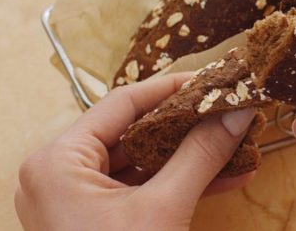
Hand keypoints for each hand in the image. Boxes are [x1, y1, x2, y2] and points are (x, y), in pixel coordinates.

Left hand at [15, 73, 255, 230]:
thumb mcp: (163, 209)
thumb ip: (200, 154)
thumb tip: (236, 113)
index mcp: (58, 160)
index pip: (122, 103)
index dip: (171, 87)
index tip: (210, 78)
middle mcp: (61, 173)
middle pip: (135, 130)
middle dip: (187, 125)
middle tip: (225, 109)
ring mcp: (78, 197)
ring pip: (143, 160)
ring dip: (191, 155)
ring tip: (234, 141)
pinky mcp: (98, 218)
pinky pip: (143, 188)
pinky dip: (181, 182)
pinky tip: (225, 176)